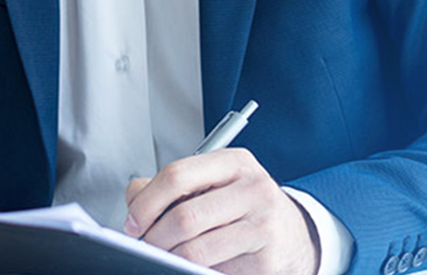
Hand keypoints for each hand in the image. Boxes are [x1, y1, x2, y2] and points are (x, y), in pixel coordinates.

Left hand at [124, 149, 318, 274]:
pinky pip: (213, 269)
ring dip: (170, 258)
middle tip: (146, 246)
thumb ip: (172, 187)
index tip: (133, 222)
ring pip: (195, 248)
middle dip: (154, 238)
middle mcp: (253, 187)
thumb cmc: (245, 209)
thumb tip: (134, 196)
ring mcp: (263, 223)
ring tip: (168, 256)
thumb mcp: (214, 186)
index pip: (178, 175)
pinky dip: (195, 270)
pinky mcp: (265, 257)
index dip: (146, 203)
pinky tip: (199, 263)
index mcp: (235, 162)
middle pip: (184, 216)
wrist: (292, 236)